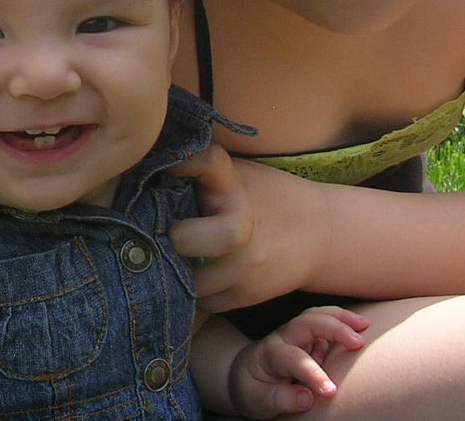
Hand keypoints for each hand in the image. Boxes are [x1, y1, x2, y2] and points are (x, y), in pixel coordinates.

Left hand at [171, 146, 326, 312]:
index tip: (165, 167)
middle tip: (165, 236)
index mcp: (233, 182)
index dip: (182, 162)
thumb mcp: (236, 175)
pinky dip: (194, 294)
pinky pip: (205, 304)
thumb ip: (200, 173)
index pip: (206, 161)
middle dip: (175, 241)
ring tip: (173, 259)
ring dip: (177, 274)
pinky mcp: (248, 295)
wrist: (318, 234)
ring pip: (192, 282)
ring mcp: (247, 265)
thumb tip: (145, 169)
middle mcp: (240, 223)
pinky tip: (193, 277)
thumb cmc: (263, 196)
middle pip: (195, 239)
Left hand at [229, 306, 369, 418]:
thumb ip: (282, 399)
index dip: (313, 374)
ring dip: (340, 317)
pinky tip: (357, 326)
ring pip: (316, 316)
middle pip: (307, 323)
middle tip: (359, 342)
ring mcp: (295, 334)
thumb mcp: (260, 401)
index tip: (331, 391)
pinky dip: (340, 320)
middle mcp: (283, 337)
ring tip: (364, 324)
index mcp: (270, 354)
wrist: (245, 375)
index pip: (294, 359)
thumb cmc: (254, 388)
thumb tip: (308, 397)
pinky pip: (323, 321)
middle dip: (333, 329)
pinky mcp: (306, 336)